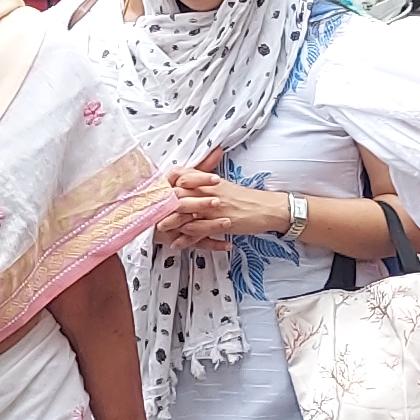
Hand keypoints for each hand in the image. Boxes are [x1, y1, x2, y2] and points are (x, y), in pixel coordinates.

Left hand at [149, 164, 285, 249]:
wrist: (268, 208)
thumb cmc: (248, 198)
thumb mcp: (226, 186)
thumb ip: (207, 182)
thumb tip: (190, 181)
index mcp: (210, 181)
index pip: (182, 176)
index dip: (168, 183)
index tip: (156, 191)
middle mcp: (210, 191)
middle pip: (179, 195)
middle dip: (164, 204)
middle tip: (151, 213)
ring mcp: (214, 207)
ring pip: (186, 213)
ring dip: (171, 222)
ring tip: (159, 230)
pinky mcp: (220, 223)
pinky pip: (199, 231)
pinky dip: (187, 238)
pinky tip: (178, 244)